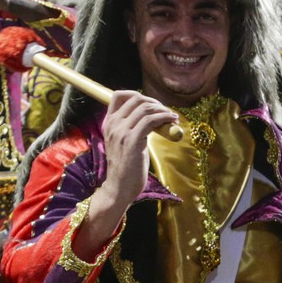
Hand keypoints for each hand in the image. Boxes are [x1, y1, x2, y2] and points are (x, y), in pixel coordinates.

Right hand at [97, 92, 177, 211]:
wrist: (119, 187)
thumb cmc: (126, 167)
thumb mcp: (125, 142)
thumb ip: (132, 128)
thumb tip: (151, 116)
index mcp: (109, 123)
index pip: (118, 95)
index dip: (137, 95)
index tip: (152, 104)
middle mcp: (113, 124)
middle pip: (136, 99)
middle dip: (154, 102)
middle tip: (166, 111)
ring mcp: (121, 132)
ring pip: (145, 108)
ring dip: (163, 110)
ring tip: (172, 117)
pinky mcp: (132, 140)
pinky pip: (151, 120)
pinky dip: (164, 117)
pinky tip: (172, 121)